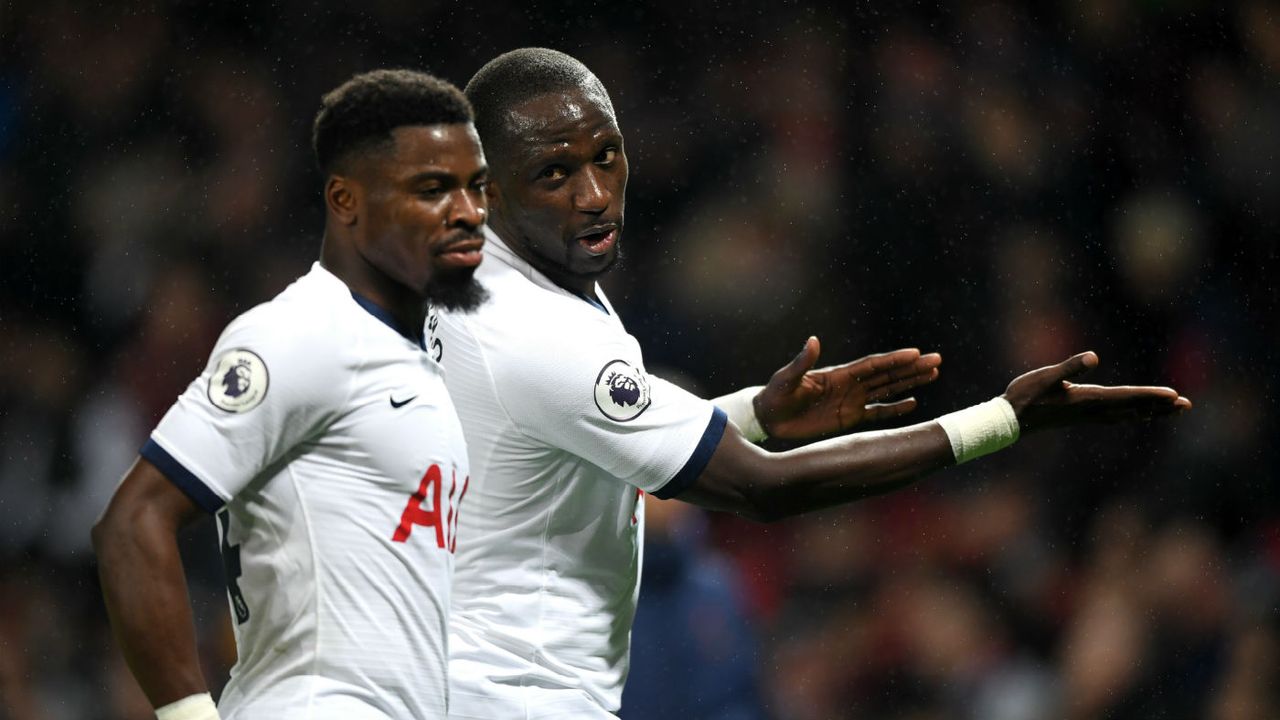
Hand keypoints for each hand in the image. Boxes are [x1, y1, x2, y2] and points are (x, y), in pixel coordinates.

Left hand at [754, 336, 941, 439]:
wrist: (769, 417)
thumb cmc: (775, 395)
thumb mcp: (787, 378)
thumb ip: (802, 362)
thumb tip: (813, 340)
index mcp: (839, 374)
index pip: (873, 365)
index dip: (895, 359)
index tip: (917, 353)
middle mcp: (850, 385)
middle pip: (887, 374)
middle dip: (911, 368)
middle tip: (937, 361)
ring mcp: (852, 401)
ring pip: (888, 389)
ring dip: (909, 382)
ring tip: (933, 374)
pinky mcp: (849, 418)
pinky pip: (877, 413)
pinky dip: (895, 409)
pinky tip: (913, 403)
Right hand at [1002, 351, 1191, 431]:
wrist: (1010, 420)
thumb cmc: (1026, 395)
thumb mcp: (1046, 377)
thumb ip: (1070, 366)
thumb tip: (1093, 357)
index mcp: (1088, 398)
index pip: (1127, 396)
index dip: (1151, 395)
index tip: (1175, 395)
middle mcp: (1092, 410)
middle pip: (1134, 408)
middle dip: (1160, 406)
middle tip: (1187, 405)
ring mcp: (1088, 415)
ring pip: (1128, 415)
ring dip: (1150, 412)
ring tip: (1171, 410)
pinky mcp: (1081, 416)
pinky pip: (1116, 416)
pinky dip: (1132, 415)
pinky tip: (1136, 414)